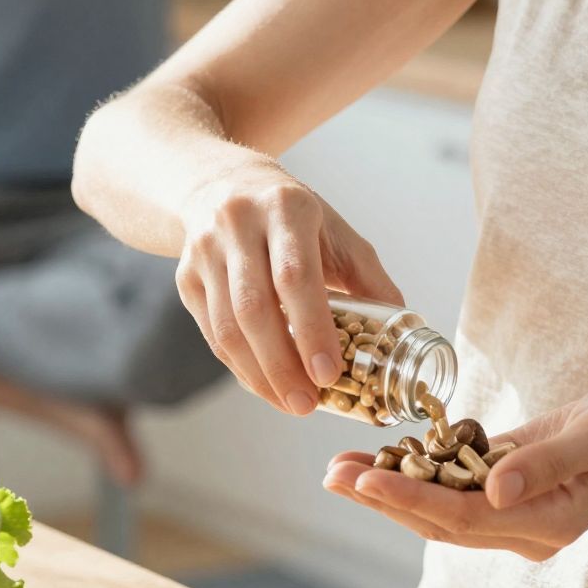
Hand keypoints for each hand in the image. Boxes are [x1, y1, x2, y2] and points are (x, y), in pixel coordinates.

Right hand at [176, 158, 403, 416]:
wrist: (221, 184)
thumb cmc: (291, 216)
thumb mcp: (335, 229)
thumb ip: (368, 277)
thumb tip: (402, 328)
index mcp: (286, 208)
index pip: (295, 276)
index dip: (312, 329)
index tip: (328, 373)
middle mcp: (238, 224)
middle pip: (255, 307)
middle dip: (282, 364)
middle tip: (307, 403)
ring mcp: (205, 251)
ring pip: (227, 326)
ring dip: (259, 374)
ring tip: (290, 402)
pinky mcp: (185, 277)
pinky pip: (212, 333)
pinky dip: (240, 366)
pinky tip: (265, 385)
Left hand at [323, 375, 587, 560]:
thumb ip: (546, 462)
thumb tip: (493, 489)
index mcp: (548, 522)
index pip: (462, 517)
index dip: (409, 499)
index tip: (364, 480)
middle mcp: (526, 528)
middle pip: (440, 521)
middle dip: (384, 499)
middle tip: (332, 474)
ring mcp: (518, 513)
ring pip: (441, 509)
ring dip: (391, 490)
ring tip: (341, 469)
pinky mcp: (511, 489)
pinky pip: (456, 488)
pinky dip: (418, 474)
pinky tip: (384, 456)